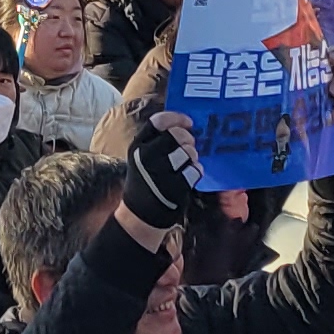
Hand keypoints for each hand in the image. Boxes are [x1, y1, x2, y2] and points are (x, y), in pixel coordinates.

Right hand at [121, 113, 200, 232]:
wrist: (140, 215)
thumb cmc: (145, 181)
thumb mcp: (141, 158)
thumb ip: (156, 142)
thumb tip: (185, 126)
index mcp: (137, 146)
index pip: (158, 122)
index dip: (176, 118)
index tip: (188, 122)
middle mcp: (146, 157)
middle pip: (176, 135)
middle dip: (188, 138)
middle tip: (190, 145)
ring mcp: (160, 172)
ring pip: (187, 152)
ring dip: (192, 155)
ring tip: (188, 161)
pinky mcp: (173, 187)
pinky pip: (194, 170)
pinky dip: (196, 170)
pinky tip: (190, 174)